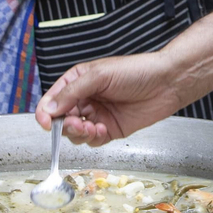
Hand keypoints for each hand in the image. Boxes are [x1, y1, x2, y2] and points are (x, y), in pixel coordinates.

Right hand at [36, 53, 186, 146]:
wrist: (167, 83)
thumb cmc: (136, 71)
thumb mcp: (99, 76)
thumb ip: (72, 92)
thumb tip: (49, 109)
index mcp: (77, 82)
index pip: (52, 101)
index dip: (46, 113)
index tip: (46, 123)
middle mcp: (84, 100)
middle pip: (61, 120)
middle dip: (65, 125)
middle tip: (78, 124)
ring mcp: (97, 116)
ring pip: (75, 133)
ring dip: (79, 134)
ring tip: (92, 127)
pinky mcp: (109, 130)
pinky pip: (92, 141)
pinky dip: (93, 139)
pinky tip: (103, 130)